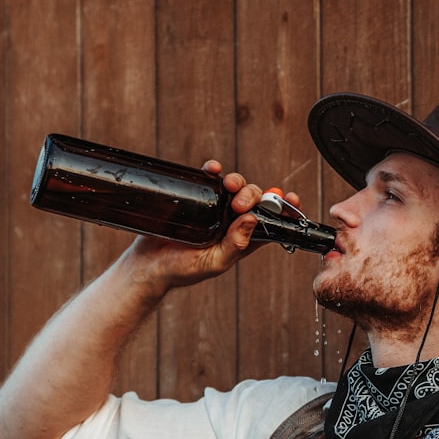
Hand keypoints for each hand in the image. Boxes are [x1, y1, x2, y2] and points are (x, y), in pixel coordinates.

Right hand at [123, 160, 297, 290]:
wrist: (146, 265)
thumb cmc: (181, 270)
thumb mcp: (214, 263)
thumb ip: (236, 245)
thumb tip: (253, 220)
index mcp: (242, 239)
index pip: (271, 222)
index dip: (284, 209)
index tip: (291, 197)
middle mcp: (231, 222)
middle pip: (255, 199)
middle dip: (255, 196)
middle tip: (240, 204)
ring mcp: (214, 208)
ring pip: (236, 186)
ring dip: (238, 181)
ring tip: (228, 186)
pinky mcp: (196, 197)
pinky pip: (209, 178)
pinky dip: (214, 170)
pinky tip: (214, 169)